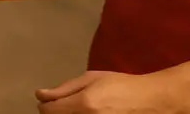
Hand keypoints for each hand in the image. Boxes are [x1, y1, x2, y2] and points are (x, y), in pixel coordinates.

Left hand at [35, 70, 189, 113]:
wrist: (149, 102)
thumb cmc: (121, 86)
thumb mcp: (92, 78)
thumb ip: (64, 88)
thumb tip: (40, 94)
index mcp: (84, 104)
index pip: (48, 111)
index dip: (46, 104)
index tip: (51, 100)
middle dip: (56, 112)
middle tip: (66, 105)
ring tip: (81, 108)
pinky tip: (88, 113)